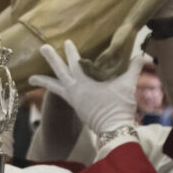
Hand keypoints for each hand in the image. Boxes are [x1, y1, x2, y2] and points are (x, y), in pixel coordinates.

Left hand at [30, 40, 147, 134]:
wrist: (114, 130)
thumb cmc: (119, 107)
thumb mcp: (127, 86)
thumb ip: (133, 69)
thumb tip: (142, 56)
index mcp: (84, 83)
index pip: (76, 63)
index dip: (72, 52)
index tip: (67, 42)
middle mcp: (75, 91)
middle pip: (59, 72)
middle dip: (51, 59)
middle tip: (42, 48)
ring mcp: (74, 100)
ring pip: (55, 88)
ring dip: (44, 80)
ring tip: (30, 78)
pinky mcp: (76, 108)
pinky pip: (62, 96)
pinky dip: (56, 90)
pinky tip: (55, 87)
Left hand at [84, 24, 136, 79]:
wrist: (129, 28)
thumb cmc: (124, 35)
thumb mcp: (116, 44)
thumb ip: (107, 55)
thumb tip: (96, 65)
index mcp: (121, 68)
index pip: (104, 76)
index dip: (93, 71)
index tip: (84, 62)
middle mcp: (118, 70)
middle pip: (101, 76)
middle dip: (90, 70)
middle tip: (79, 61)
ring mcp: (114, 67)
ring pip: (99, 73)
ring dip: (89, 69)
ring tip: (79, 61)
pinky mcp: (110, 62)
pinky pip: (99, 67)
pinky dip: (91, 65)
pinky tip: (83, 60)